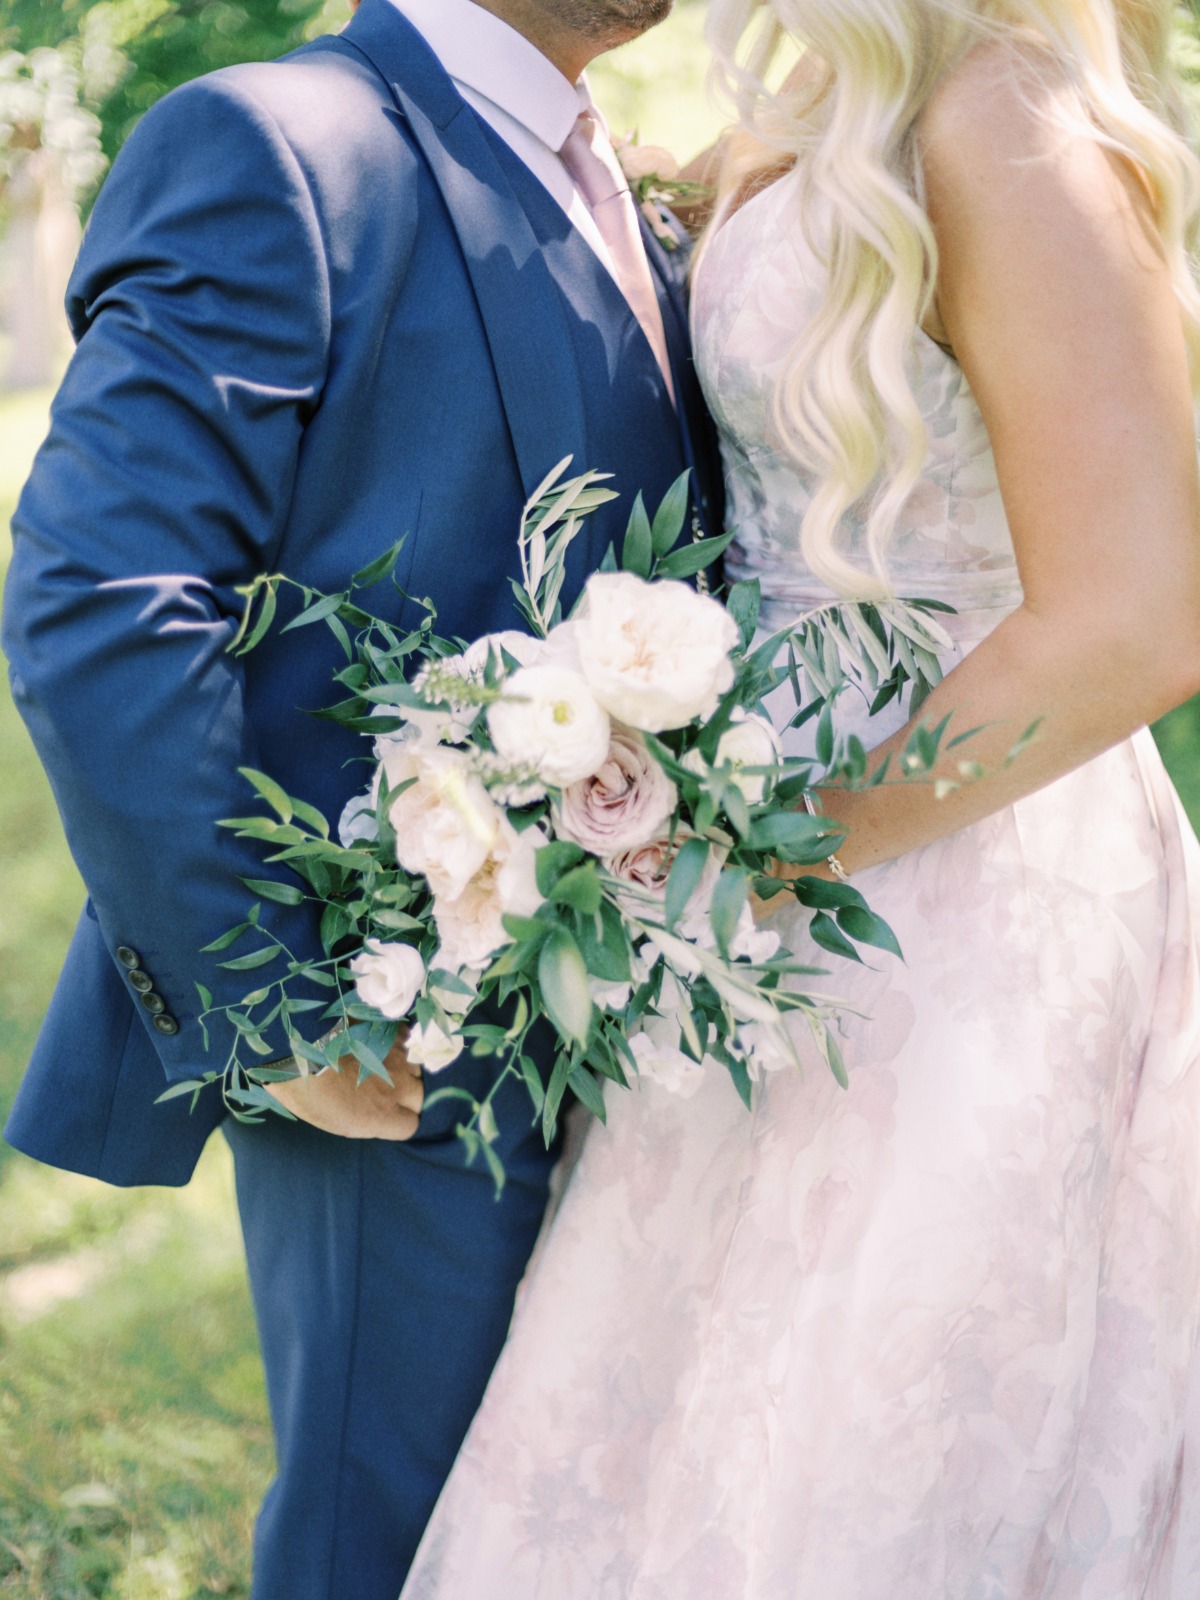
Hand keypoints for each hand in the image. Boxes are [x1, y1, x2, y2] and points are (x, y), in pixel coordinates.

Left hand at [264, 1028, 422, 1140]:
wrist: (300, 1045)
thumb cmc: (308, 1091)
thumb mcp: (336, 1122)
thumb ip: (368, 1121)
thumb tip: (381, 1117)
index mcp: (382, 1117)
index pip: (412, 1124)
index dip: (399, 1119)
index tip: (386, 1114)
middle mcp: (398, 1088)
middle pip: (420, 1095)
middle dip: (407, 1095)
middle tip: (384, 1089)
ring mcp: (399, 1058)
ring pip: (416, 1068)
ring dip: (404, 1069)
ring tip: (382, 1065)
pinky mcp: (393, 1033)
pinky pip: (408, 1042)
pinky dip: (399, 1046)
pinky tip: (381, 1045)